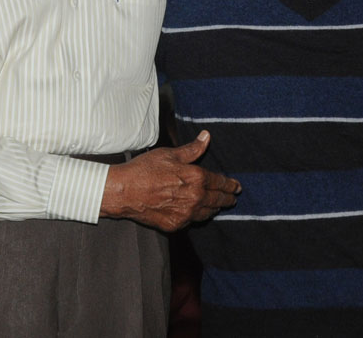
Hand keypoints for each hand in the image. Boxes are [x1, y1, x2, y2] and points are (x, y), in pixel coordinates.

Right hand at [100, 130, 240, 231]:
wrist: (125, 191)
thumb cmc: (145, 169)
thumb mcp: (170, 154)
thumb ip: (192, 149)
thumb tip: (206, 137)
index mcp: (195, 178)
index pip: (219, 182)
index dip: (230, 184)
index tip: (237, 186)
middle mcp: (194, 198)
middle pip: (217, 200)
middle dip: (227, 198)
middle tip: (233, 198)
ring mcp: (185, 214)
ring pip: (207, 212)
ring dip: (215, 208)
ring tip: (219, 206)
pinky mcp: (175, 224)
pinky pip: (192, 221)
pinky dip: (198, 216)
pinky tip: (199, 213)